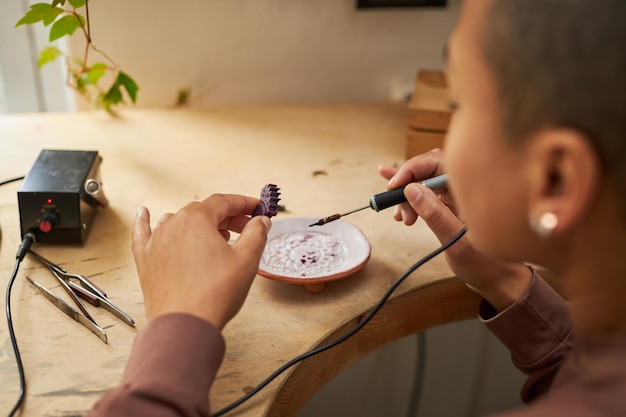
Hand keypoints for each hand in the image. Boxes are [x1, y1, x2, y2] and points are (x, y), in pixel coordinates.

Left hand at [132, 194, 270, 328]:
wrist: (184, 326)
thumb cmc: (214, 294)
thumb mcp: (247, 260)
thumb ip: (256, 234)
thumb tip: (261, 221)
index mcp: (197, 220)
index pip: (223, 201)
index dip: (243, 203)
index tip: (256, 208)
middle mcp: (172, 225)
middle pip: (203, 210)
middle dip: (226, 216)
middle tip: (245, 229)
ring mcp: (156, 242)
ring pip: (178, 220)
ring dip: (199, 223)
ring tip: (214, 235)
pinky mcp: (145, 260)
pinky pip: (143, 233)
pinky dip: (145, 221)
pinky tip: (143, 212)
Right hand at [379, 149, 531, 310]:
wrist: (498, 281)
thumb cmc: (486, 265)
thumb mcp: (457, 243)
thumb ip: (436, 215)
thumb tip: (411, 190)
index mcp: (473, 188)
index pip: (436, 162)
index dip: (411, 170)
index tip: (393, 186)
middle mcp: (464, 187)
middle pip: (427, 170)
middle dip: (407, 185)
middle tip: (398, 209)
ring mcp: (457, 195)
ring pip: (424, 183)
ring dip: (407, 197)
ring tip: (402, 218)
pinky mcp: (450, 205)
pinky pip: (426, 195)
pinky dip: (411, 201)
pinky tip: (399, 208)